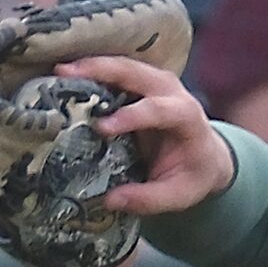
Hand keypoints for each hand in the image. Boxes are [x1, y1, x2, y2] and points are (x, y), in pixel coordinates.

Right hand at [62, 56, 236, 216]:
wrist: (208, 155)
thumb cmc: (194, 175)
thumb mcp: (178, 195)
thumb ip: (148, 199)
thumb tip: (110, 201)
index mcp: (186, 116)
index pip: (157, 110)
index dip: (130, 116)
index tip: (102, 128)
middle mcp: (171, 91)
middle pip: (135, 73)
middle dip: (101, 71)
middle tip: (65, 76)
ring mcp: (156, 81)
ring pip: (123, 65)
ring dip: (91, 66)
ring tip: (60, 72)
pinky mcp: (142, 82)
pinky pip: (117, 71)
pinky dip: (93, 71)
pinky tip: (69, 76)